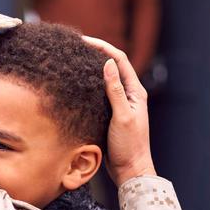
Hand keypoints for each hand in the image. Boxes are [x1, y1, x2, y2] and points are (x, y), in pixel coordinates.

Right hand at [83, 36, 156, 185]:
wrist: (130, 169)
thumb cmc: (129, 145)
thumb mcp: (122, 117)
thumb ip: (115, 91)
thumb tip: (108, 64)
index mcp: (135, 92)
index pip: (119, 60)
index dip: (103, 47)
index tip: (85, 41)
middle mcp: (128, 94)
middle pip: (112, 66)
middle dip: (96, 53)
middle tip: (75, 47)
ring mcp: (119, 103)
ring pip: (104, 79)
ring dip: (91, 69)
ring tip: (73, 61)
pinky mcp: (111, 113)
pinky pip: (99, 93)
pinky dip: (88, 85)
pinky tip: (75, 85)